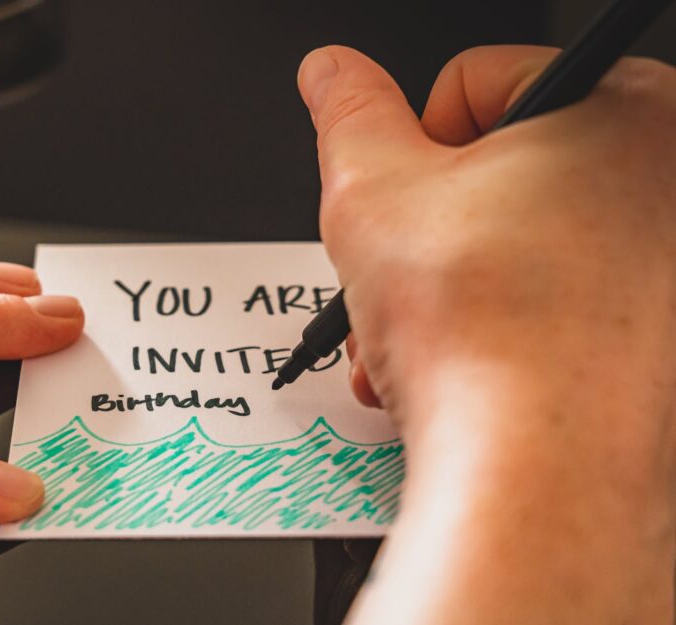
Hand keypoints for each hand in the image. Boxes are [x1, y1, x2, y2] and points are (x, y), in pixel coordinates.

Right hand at [299, 46, 675, 622]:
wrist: (538, 476)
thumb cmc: (484, 336)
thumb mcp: (369, 192)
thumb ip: (347, 112)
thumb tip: (333, 73)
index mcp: (626, 113)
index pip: (477, 82)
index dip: (410, 145)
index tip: (399, 201)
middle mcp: (671, 184)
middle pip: (502, 174)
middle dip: (428, 232)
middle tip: (405, 272)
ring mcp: (671, 268)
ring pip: (523, 247)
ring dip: (448, 288)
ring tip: (419, 334)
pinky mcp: (659, 340)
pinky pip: (560, 306)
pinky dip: (499, 329)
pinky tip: (462, 366)